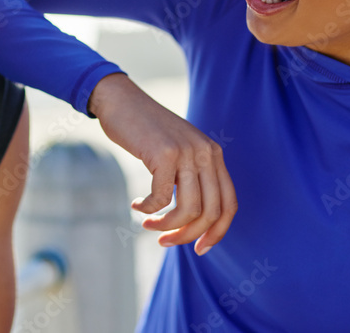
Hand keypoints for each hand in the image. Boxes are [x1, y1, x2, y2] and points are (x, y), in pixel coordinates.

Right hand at [88, 73, 236, 254]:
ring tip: (148, 224)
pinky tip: (137, 205)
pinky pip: (161, 198)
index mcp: (213, 154)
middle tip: (164, 241)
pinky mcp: (164, 153)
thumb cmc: (146, 132)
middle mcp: (206, 152)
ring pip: (188, 210)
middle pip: (209, 213)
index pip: (229, 204)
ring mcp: (186, 152)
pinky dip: (148, 209)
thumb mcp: (178, 152)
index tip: (199, 249)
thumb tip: (193, 222)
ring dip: (166, 226)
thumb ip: (190, 177)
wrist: (121, 101)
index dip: (217, 232)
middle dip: (186, 235)